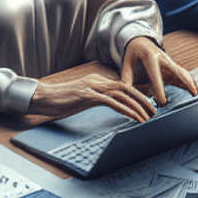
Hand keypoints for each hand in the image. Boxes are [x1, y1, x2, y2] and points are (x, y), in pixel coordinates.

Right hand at [29, 70, 156, 123]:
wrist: (42, 97)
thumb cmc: (60, 100)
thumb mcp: (82, 98)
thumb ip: (95, 98)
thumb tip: (107, 104)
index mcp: (97, 80)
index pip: (123, 86)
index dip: (137, 94)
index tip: (148, 104)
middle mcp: (98, 81)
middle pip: (127, 88)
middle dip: (143, 99)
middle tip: (155, 110)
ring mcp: (93, 87)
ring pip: (123, 94)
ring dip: (138, 105)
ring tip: (149, 116)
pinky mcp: (88, 96)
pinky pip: (112, 102)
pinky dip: (126, 109)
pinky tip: (134, 117)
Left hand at [121, 35, 197, 104]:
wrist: (140, 42)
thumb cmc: (132, 55)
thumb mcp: (126, 65)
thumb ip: (126, 80)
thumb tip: (127, 96)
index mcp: (150, 57)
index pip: (155, 74)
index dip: (159, 88)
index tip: (162, 100)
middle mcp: (163, 58)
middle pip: (176, 70)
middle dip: (185, 81)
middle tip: (192, 92)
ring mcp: (170, 61)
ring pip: (182, 71)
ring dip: (190, 81)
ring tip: (196, 93)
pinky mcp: (172, 66)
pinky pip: (183, 73)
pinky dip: (189, 80)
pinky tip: (195, 89)